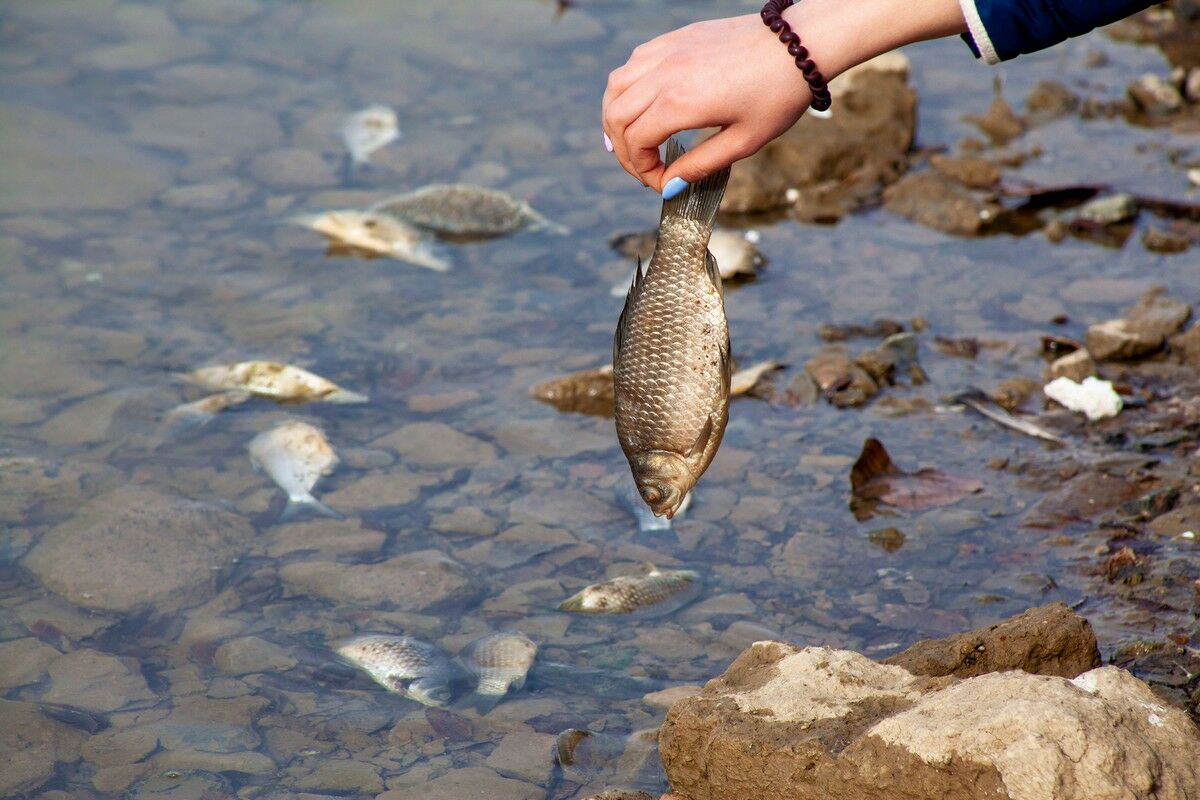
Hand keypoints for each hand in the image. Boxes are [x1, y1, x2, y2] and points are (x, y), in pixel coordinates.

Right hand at [601, 0, 968, 194]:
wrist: (799, 44)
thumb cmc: (778, 94)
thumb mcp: (743, 142)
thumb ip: (699, 166)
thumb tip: (669, 188)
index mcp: (680, 103)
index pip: (635, 143)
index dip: (641, 171)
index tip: (662, 183)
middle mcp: (664, 74)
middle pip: (616, 117)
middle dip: (623, 151)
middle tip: (644, 168)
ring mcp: (667, 52)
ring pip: (616, 87)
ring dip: (617, 117)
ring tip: (632, 138)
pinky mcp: (675, 39)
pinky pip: (633, 63)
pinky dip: (628, 88)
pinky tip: (644, 103)